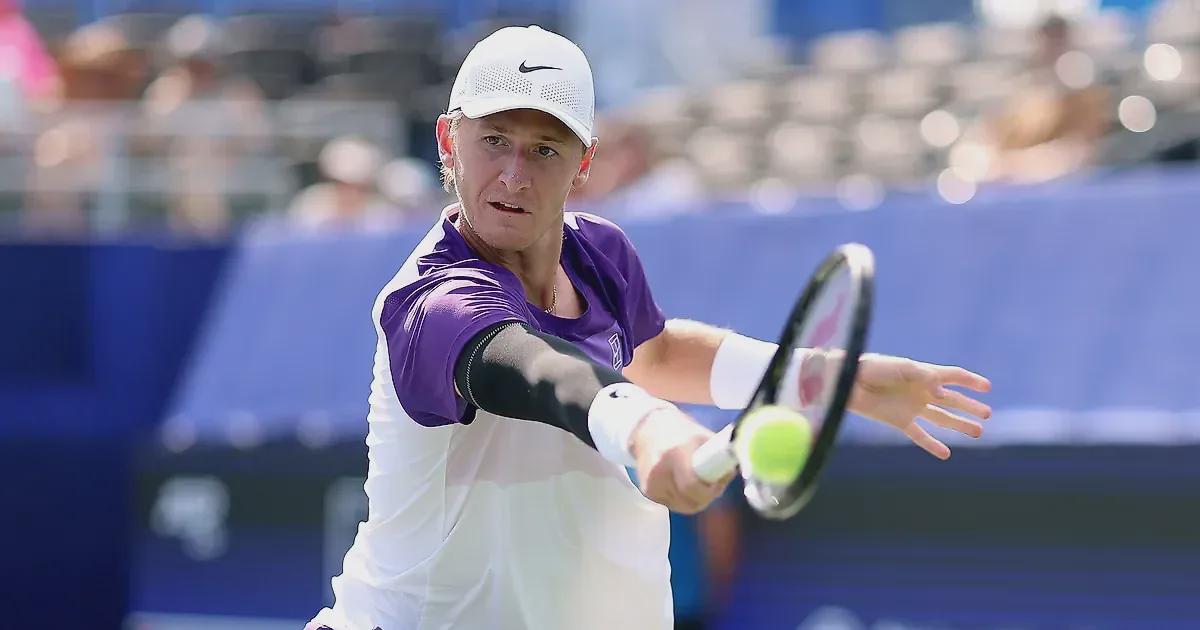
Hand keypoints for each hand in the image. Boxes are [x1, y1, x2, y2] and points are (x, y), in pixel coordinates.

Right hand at [630, 407, 733, 513]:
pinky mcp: (647, 491)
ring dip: (693, 499)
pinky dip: (680, 498)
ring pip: (682, 507)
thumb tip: (740, 471)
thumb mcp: (702, 436)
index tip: (716, 484)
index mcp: (676, 453)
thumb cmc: (680, 432)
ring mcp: (651, 483)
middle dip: (705, 497)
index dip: (709, 491)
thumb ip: (720, 456)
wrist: (647, 428)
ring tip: (695, 480)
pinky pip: (671, 504)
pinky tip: (680, 482)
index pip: (692, 486)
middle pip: (690, 502)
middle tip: (711, 485)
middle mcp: (660, 470)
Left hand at [848, 353, 991, 458]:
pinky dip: (932, 445)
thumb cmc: (874, 368)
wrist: (848, 383)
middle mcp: (921, 391)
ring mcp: (912, 407)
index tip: (987, 388)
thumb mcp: (902, 367)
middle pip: (952, 399)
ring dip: (959, 425)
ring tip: (978, 432)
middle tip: (987, 414)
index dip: (970, 381)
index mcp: (923, 374)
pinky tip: (946, 454)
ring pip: (942, 418)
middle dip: (970, 407)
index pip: (953, 376)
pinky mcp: (900, 421)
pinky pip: (920, 435)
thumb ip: (924, 376)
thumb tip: (941, 392)